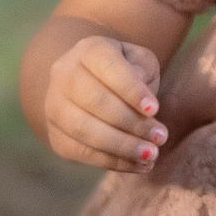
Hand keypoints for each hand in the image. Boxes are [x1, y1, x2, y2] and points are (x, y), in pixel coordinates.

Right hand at [41, 33, 169, 170]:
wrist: (91, 83)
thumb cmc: (124, 72)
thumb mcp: (140, 61)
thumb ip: (143, 71)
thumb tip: (142, 101)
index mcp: (89, 50)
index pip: (108, 66)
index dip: (131, 89)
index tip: (155, 109)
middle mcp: (64, 74)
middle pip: (94, 100)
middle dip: (130, 122)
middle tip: (160, 137)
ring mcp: (55, 106)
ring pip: (84, 129)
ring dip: (121, 146)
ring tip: (150, 155)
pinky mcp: (56, 136)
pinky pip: (82, 152)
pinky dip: (112, 161)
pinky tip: (137, 165)